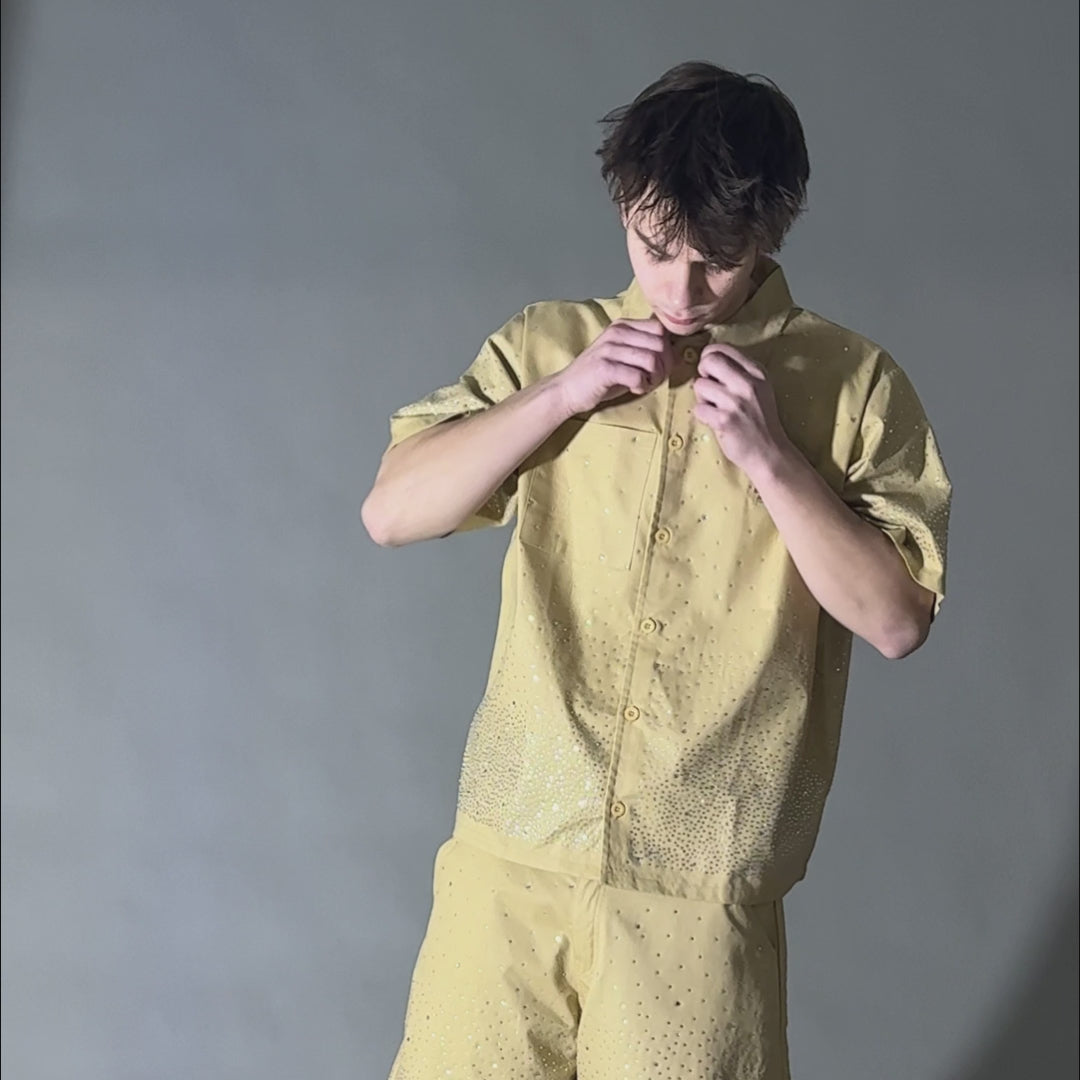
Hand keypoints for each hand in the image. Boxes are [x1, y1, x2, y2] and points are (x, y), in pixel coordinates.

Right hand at [555, 316, 674, 416]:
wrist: (567, 389)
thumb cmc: (599, 376)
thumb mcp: (624, 356)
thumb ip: (645, 350)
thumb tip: (676, 353)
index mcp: (622, 326)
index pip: (660, 329)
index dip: (666, 350)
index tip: (658, 366)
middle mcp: (616, 332)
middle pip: (660, 344)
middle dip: (664, 366)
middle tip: (653, 379)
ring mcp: (609, 348)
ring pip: (651, 359)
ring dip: (654, 377)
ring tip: (643, 384)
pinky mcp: (605, 367)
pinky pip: (638, 375)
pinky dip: (641, 385)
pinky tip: (634, 388)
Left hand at [691, 344, 791, 473]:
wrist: (769, 452)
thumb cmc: (760, 420)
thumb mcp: (759, 388)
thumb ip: (739, 372)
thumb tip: (708, 359)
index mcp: (756, 371)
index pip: (722, 348)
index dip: (709, 357)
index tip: (712, 372)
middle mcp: (747, 383)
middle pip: (708, 361)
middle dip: (702, 373)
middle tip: (709, 388)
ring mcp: (735, 402)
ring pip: (700, 385)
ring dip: (702, 398)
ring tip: (716, 408)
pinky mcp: (724, 420)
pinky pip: (698, 408)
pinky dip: (703, 416)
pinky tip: (715, 422)